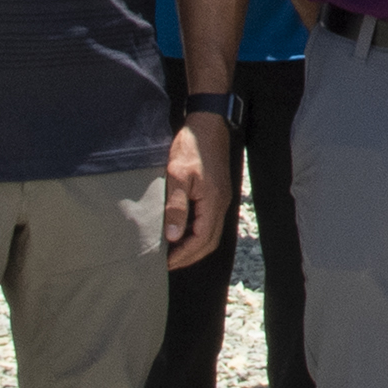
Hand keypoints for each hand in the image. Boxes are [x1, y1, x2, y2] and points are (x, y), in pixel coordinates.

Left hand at [164, 118, 234, 270]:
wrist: (208, 124)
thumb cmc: (191, 148)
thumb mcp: (178, 176)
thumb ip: (176, 206)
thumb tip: (173, 236)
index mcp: (212, 203)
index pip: (201, 240)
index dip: (183, 255)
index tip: (165, 263)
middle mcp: (220, 205)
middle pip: (209, 242)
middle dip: (190, 256)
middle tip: (169, 264)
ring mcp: (221, 199)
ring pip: (211, 233)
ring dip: (194, 246)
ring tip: (173, 251)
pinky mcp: (217, 193)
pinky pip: (210, 222)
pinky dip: (197, 233)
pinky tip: (182, 231)